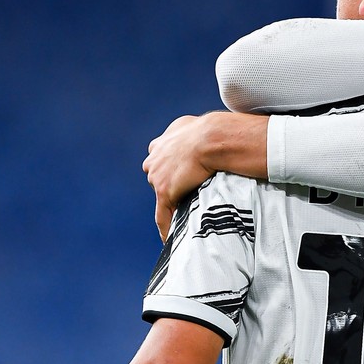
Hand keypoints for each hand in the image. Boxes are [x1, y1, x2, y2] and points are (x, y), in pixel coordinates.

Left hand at [143, 115, 211, 241]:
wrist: (210, 138)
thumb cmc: (206, 130)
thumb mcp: (189, 124)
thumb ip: (182, 132)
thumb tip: (193, 139)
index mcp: (158, 145)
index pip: (160, 163)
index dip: (170, 171)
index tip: (180, 178)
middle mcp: (153, 161)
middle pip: (158, 180)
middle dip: (171, 187)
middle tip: (189, 196)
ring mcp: (157, 177)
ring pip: (162, 197)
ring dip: (172, 205)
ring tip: (185, 216)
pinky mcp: (164, 191)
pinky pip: (162, 215)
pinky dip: (166, 227)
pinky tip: (170, 238)